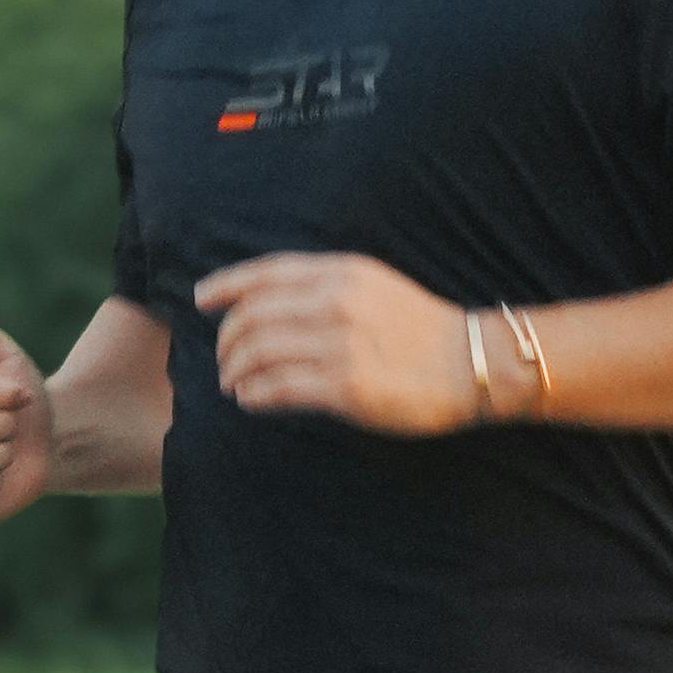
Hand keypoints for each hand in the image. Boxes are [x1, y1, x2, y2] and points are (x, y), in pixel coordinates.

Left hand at [193, 250, 475, 435]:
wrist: (472, 361)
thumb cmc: (423, 327)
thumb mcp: (375, 285)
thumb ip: (328, 286)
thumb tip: (273, 302)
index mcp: (342, 272)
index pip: (266, 274)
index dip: (225, 285)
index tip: (201, 298)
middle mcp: (335, 303)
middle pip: (253, 316)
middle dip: (227, 338)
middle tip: (223, 358)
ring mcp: (339, 345)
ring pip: (259, 354)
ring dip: (235, 370)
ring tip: (232, 383)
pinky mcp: (345, 387)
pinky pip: (279, 388)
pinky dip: (254, 394)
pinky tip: (250, 399)